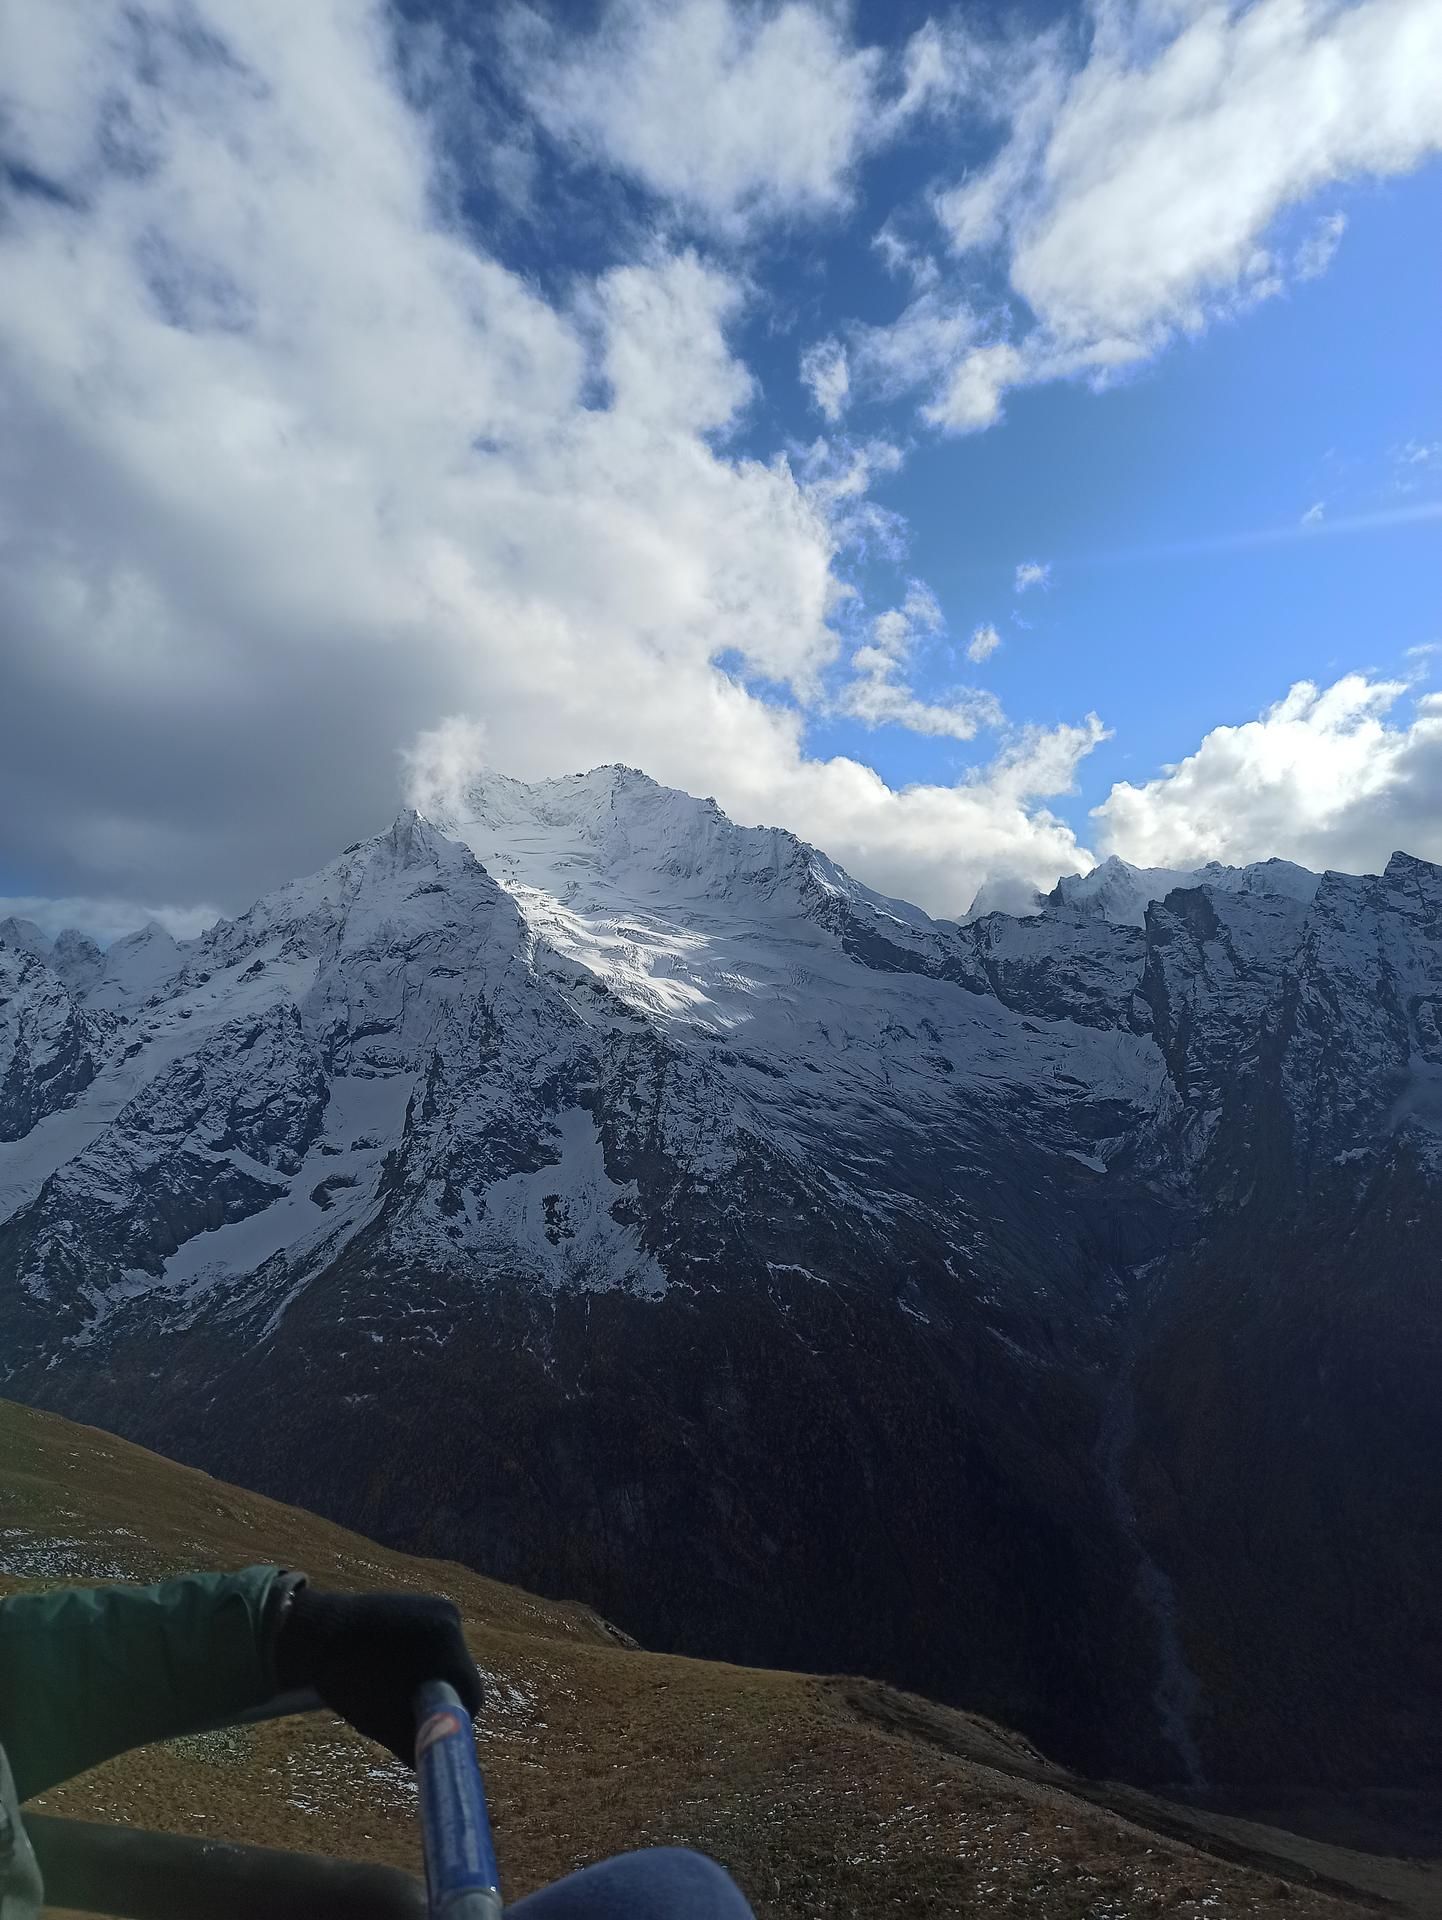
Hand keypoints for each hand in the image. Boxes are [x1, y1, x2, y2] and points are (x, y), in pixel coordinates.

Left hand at [275, 1586, 482, 1762]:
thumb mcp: (385, 1723)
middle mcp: (452, 1621)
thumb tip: (438, 1759)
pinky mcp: (429, 1603)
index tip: (428, 1728)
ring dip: (432, 1676)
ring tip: (398, 1687)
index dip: (452, 1720)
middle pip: (461, 1675)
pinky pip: (439, 1643)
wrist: (319, 1632)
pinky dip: (425, 1658)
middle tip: (411, 1711)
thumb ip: (418, 1743)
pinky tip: (397, 1664)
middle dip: (440, 1696)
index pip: (470, 1695)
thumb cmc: (350, 1681)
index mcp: (447, 1646)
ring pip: (451, 1659)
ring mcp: (441, 1608)